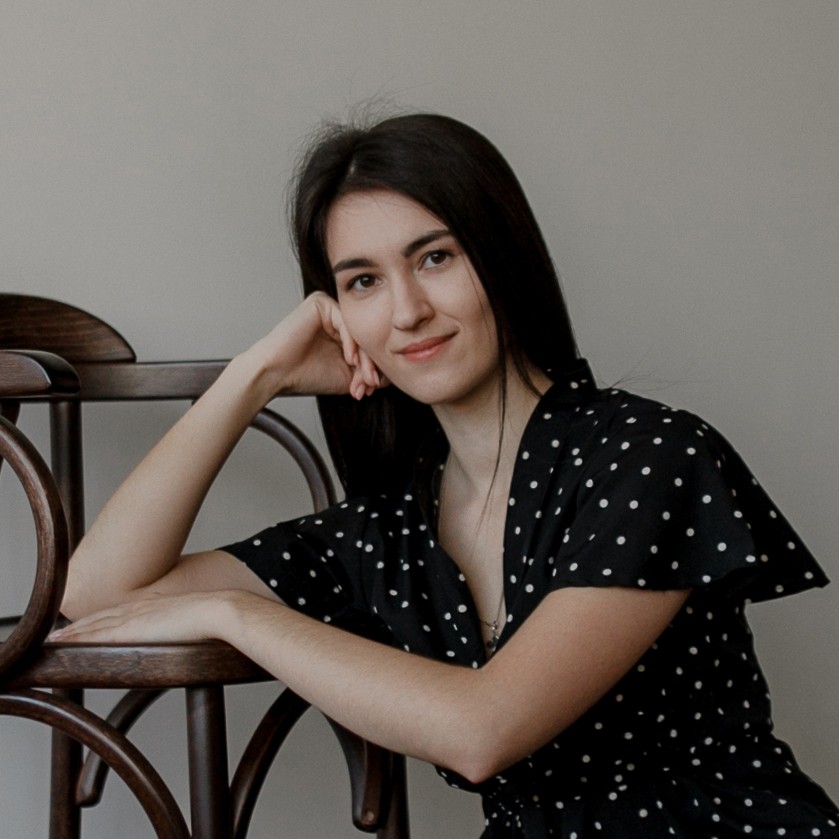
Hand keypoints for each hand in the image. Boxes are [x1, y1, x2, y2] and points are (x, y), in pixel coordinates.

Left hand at [47, 591, 223, 644]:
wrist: (217, 609)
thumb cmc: (212, 617)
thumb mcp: (192, 620)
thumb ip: (181, 626)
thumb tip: (183, 635)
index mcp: (151, 606)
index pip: (116, 614)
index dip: (96, 621)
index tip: (81, 627)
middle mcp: (137, 608)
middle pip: (99, 618)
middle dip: (78, 627)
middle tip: (55, 636)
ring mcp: (133, 617)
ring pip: (93, 625)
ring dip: (72, 633)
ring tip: (53, 641)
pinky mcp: (131, 629)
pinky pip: (96, 635)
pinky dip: (78, 639)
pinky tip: (63, 644)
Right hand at [245, 292, 386, 399]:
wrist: (275, 375)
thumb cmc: (305, 376)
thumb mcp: (347, 377)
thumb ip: (368, 372)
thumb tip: (393, 374)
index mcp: (343, 334)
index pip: (368, 346)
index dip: (373, 368)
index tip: (373, 388)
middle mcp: (337, 319)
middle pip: (366, 337)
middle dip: (370, 365)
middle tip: (371, 384)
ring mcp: (328, 308)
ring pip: (359, 331)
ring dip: (364, 357)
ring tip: (363, 377)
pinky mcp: (320, 302)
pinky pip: (345, 321)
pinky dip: (351, 342)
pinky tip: (348, 359)